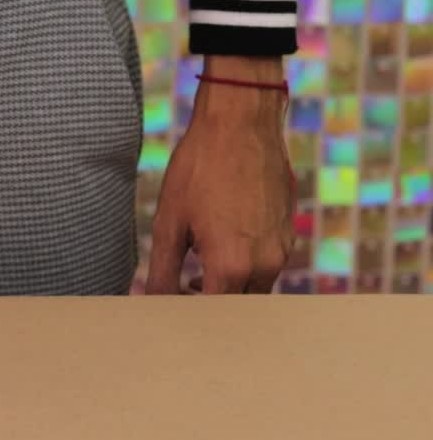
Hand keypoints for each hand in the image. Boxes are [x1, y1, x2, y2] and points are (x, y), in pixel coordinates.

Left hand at [146, 56, 294, 293]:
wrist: (241, 124)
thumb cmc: (200, 169)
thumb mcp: (170, 222)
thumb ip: (162, 269)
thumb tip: (152, 300)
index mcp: (232, 266)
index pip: (209, 314)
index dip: (185, 315)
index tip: (167, 307)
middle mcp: (264, 264)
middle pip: (236, 308)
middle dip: (209, 307)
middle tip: (178, 294)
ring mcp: (282, 249)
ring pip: (254, 289)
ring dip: (227, 290)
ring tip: (194, 276)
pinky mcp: (288, 232)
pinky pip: (267, 266)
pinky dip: (244, 269)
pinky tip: (218, 250)